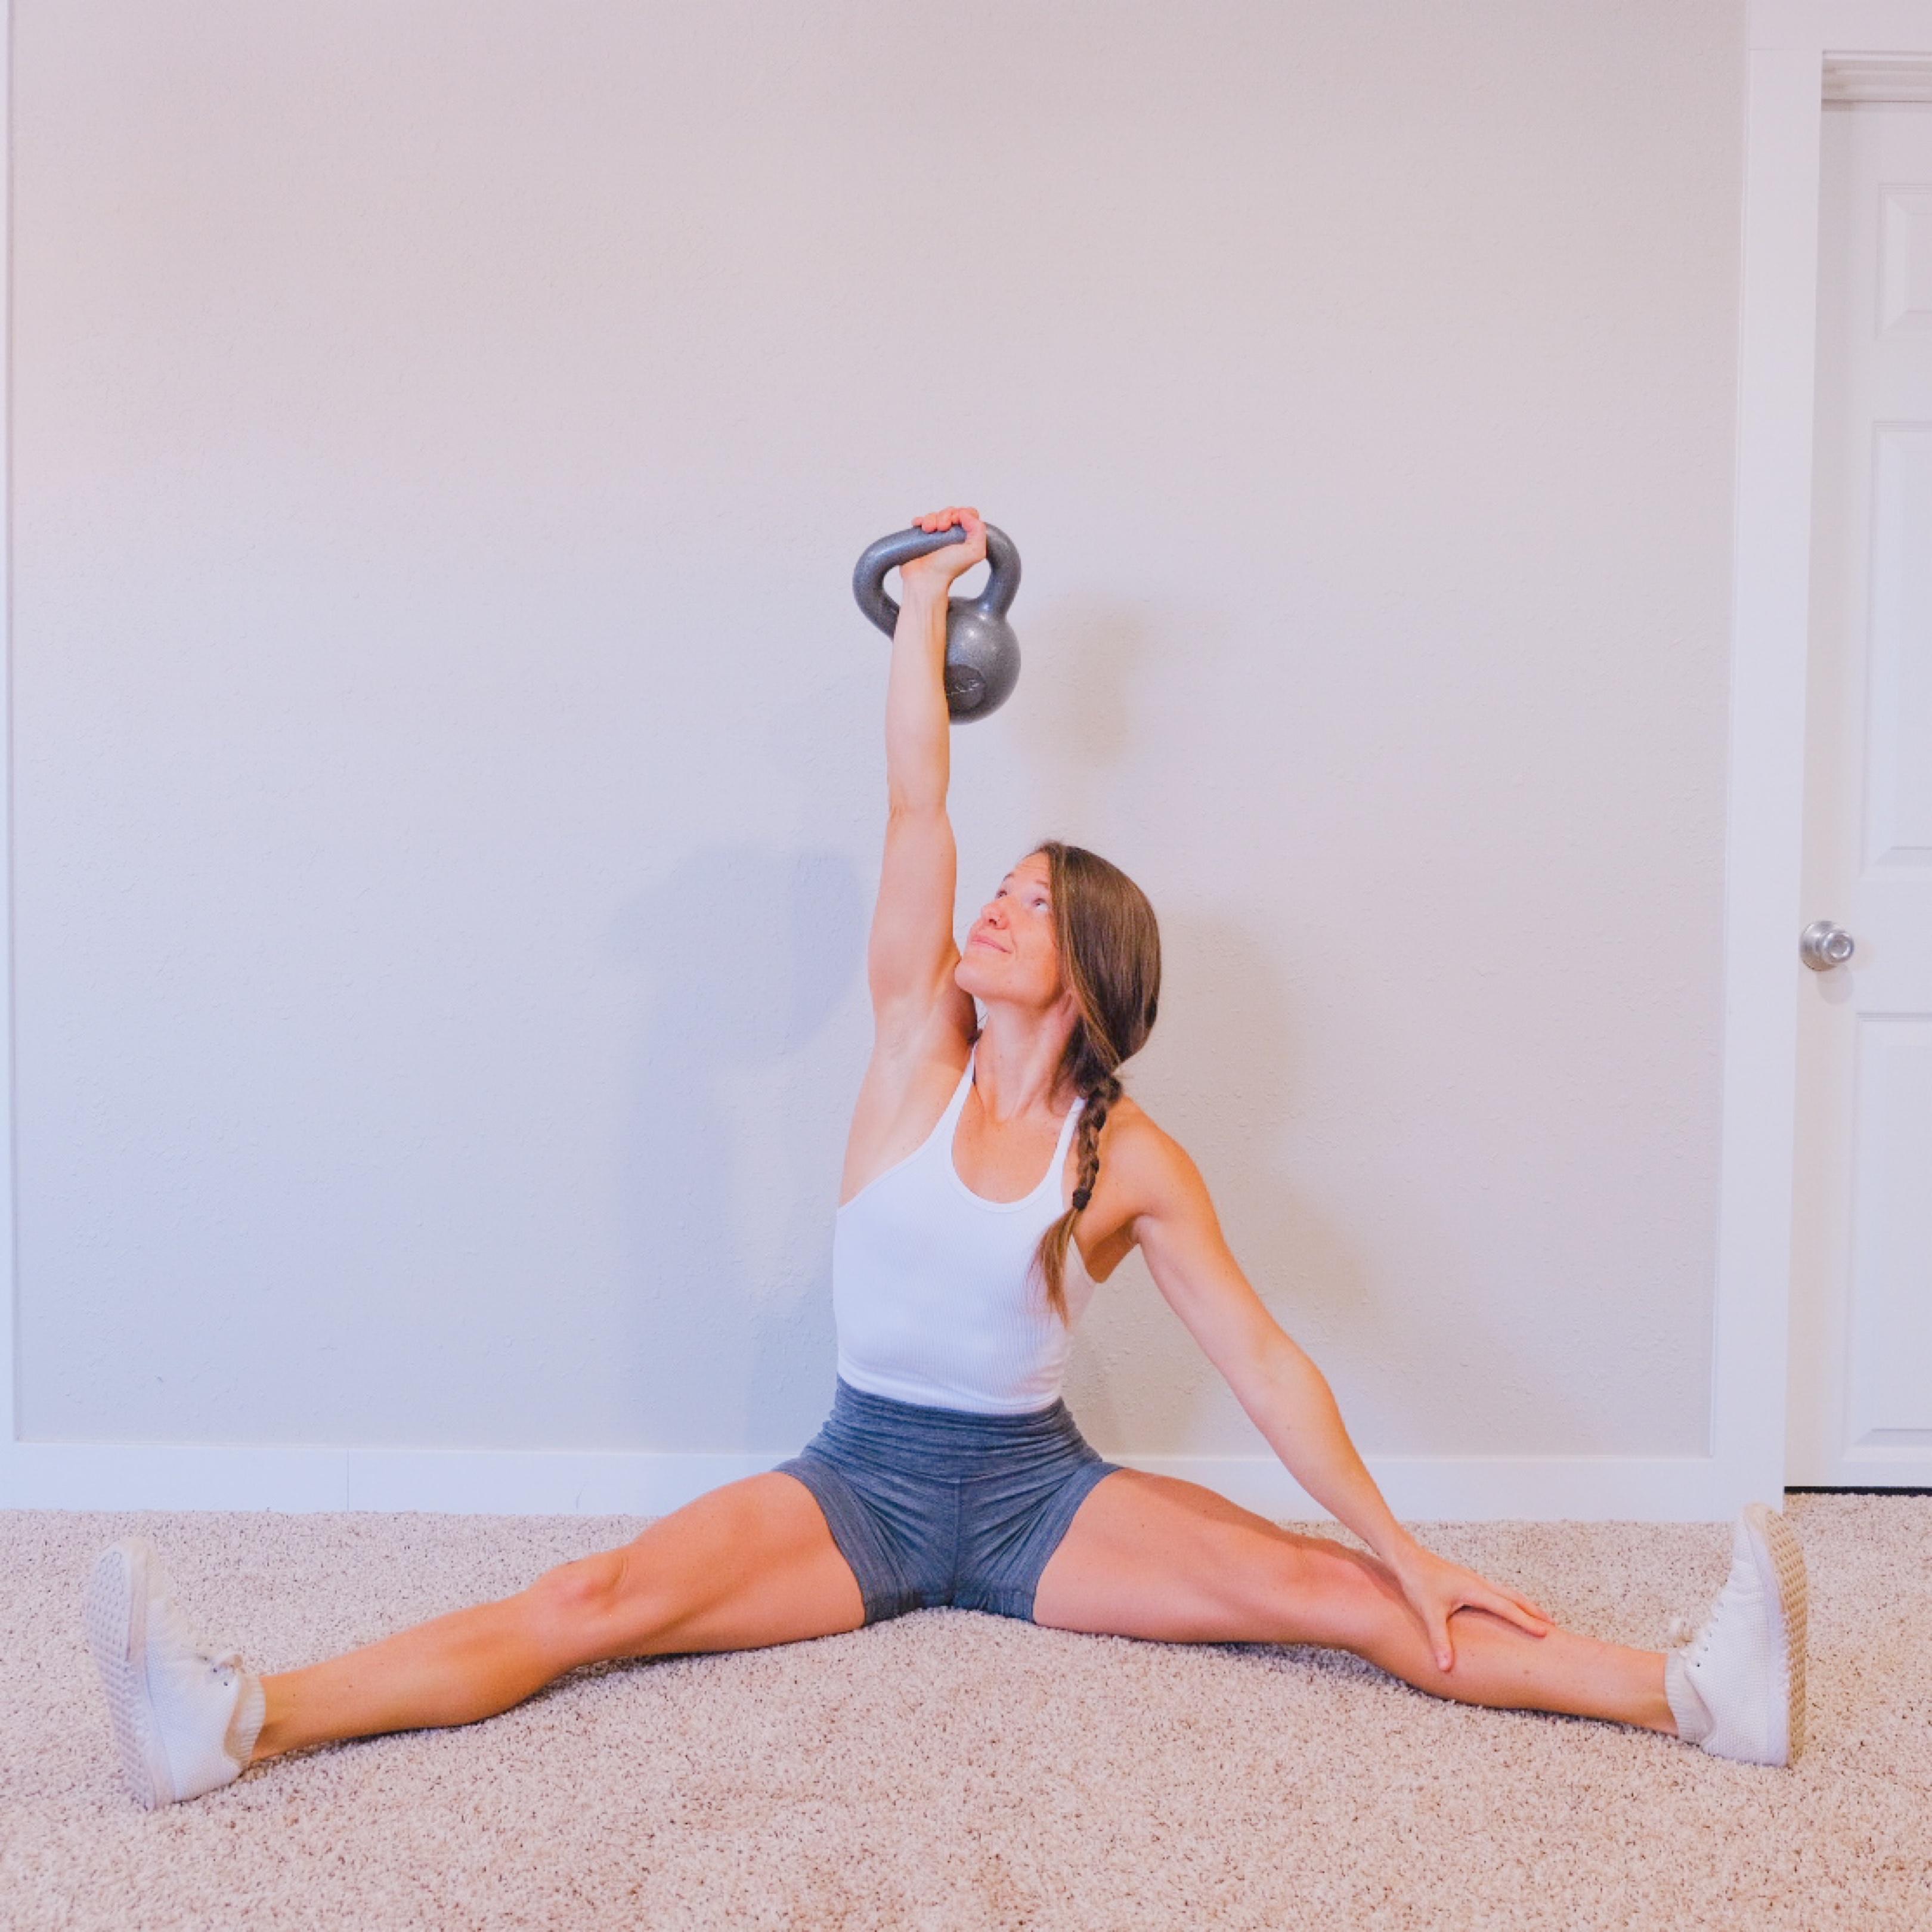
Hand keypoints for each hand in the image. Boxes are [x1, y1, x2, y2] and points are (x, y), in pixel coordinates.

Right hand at [898, 505, 986, 597]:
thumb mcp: (975, 552)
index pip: (968, 514)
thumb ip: (979, 530)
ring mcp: (936, 536)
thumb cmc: (948, 569)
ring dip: (931, 519)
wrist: (925, 578)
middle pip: (951, 511)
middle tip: (942, 529)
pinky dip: (920, 521)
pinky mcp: (921, 537)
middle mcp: (952, 536)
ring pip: (935, 515)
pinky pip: (921, 520)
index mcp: (966, 537)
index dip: (961, 514)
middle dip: (945, 516)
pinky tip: (921, 528)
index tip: (954, 524)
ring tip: (928, 530)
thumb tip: (965, 514)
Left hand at [1389, 1541, 1550, 1671]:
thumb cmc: (1417, 1582)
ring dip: (1522, 1604)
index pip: (1507, 1608)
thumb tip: (1446, 1668)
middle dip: (1533, 1611)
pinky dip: (1508, 1600)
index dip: (1527, 1622)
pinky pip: (1495, 1591)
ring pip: (1505, 1592)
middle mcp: (1479, 1583)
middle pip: (1513, 1597)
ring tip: (1535, 1617)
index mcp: (1475, 1590)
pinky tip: (1504, 1608)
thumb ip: (1439, 1641)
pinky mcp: (1466, 1580)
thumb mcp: (1429, 1613)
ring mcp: (1473, 1580)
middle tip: (1553, 1625)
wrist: (1406, 1557)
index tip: (1547, 1632)